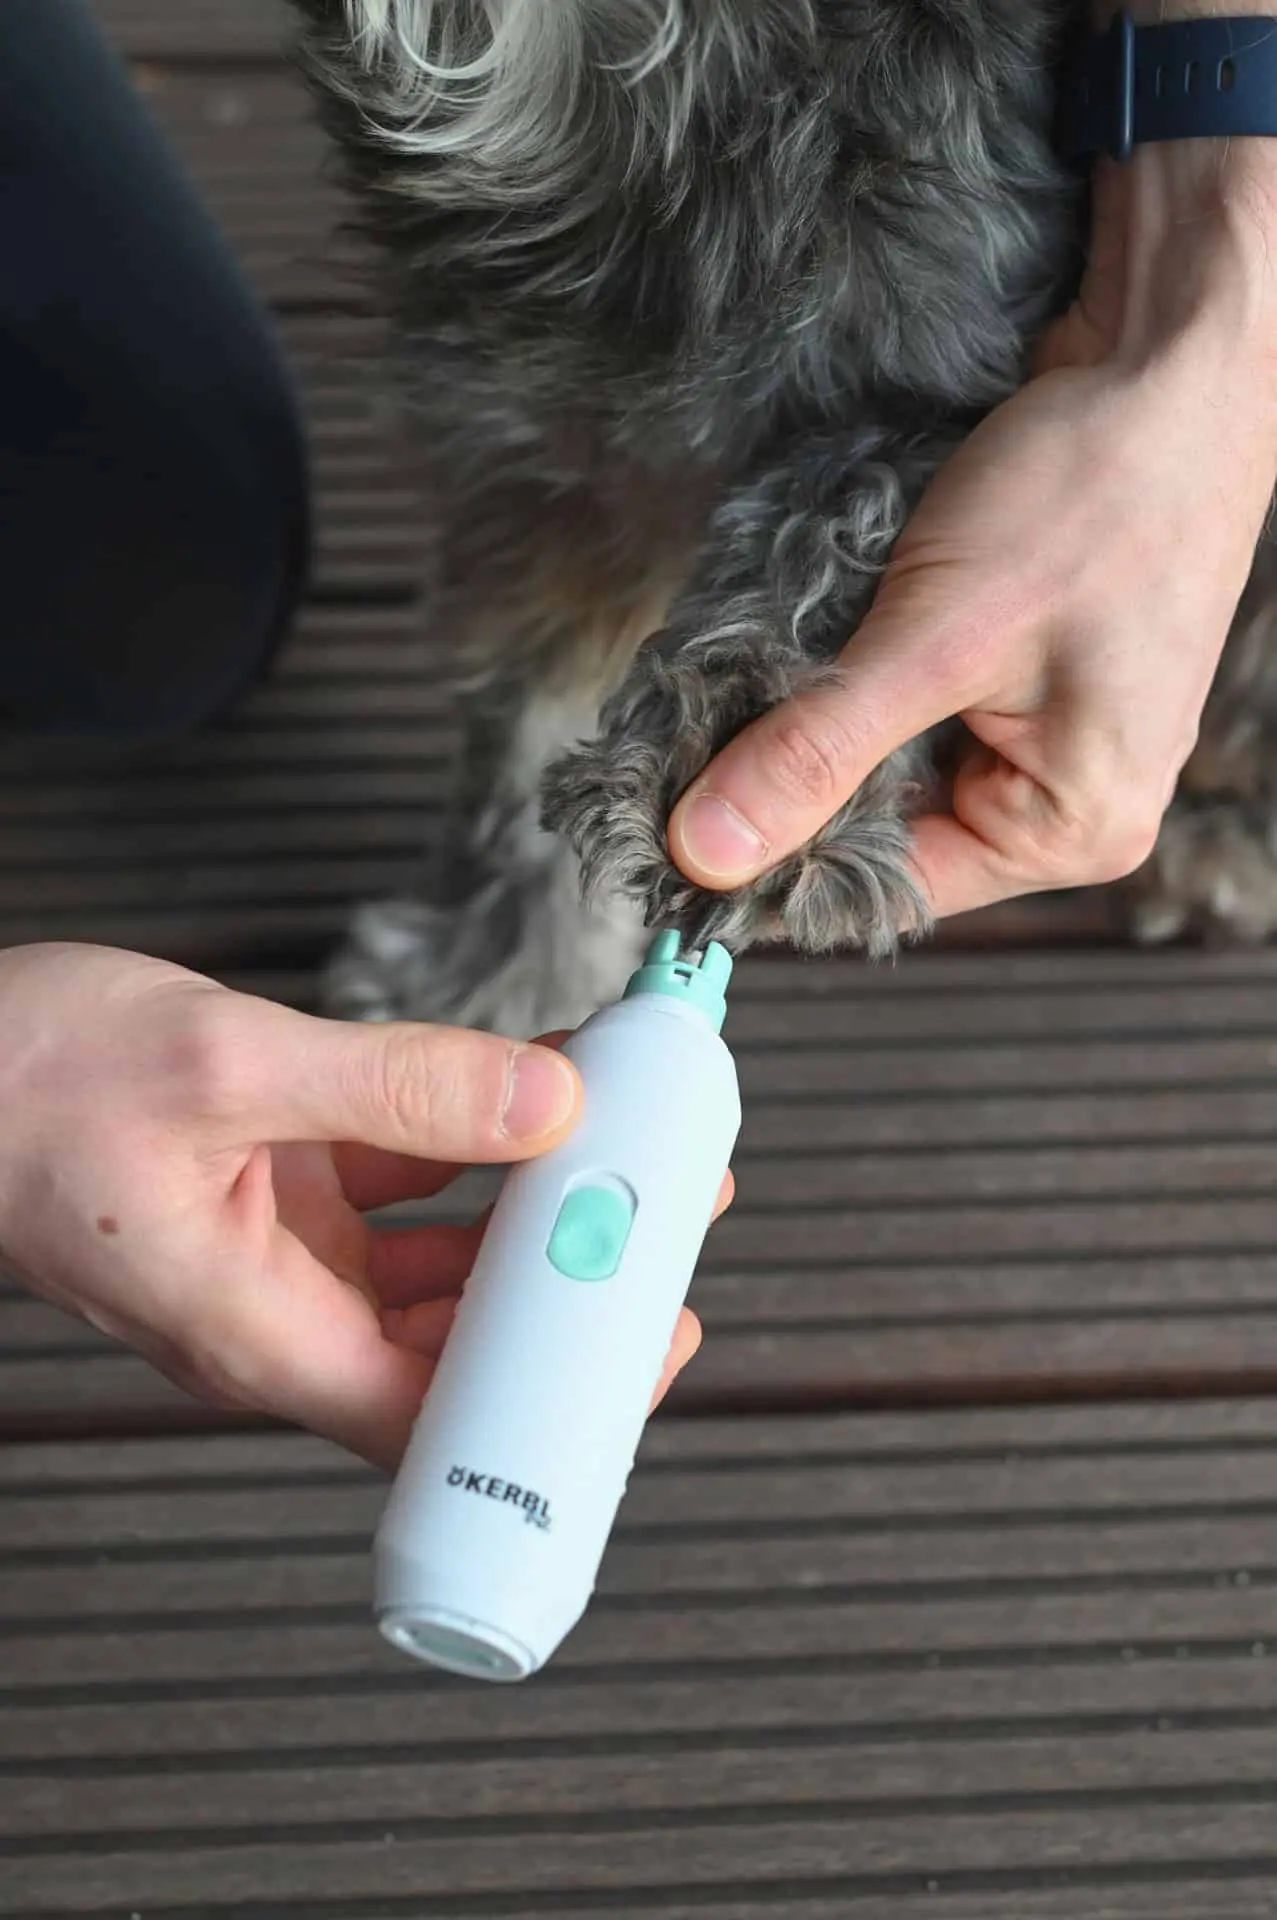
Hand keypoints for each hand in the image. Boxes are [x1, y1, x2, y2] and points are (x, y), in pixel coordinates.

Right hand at [0, 945, 719, 1467]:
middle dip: (566, 1288)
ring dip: (532, 1210)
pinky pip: (403, 1188)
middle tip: (667, 1216)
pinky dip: (471, 1144)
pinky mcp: (280, 1194)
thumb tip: (547, 1096)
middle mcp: (279, 1313)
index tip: (648, 1339)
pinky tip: (533, 1087)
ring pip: (440, 1265)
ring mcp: (283, 1255)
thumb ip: (395, 1085)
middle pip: (457, 1344)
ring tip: (626, 1149)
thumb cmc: (23, 1086)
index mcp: (256, 1331)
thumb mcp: (224, 1068)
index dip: (550, 1397)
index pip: (434, 1416)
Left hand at [669, 139, 1276, 923]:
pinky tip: (822, 636)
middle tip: (700, 735)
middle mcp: (1070, 802)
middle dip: (798, 782)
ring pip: (893, 765)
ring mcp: (1051, 737)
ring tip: (764, 670)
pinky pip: (917, 707)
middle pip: (891, 830)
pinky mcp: (1024, 676)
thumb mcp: (937, 634)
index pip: (892, 887)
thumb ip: (816, 750)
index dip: (782, 862)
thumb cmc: (1096, 493)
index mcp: (1073, 827)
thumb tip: (706, 852)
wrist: (1173, 358)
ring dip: (823, 721)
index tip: (676, 832)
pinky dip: (860, 678)